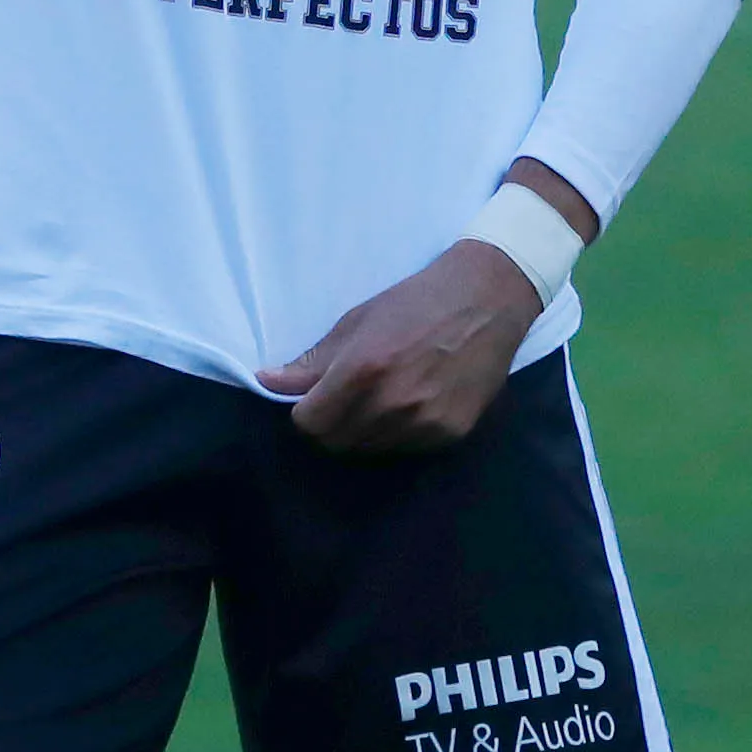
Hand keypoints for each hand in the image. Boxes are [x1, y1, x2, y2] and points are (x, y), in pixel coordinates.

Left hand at [259, 239, 541, 453]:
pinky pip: (405, 449)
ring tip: (377, 399)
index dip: (304, 413)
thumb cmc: (413, 302)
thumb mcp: (356, 322)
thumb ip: (312, 362)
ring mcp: (424, 423)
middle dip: (329, 426)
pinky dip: (396, 434)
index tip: (312, 399)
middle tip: (342, 400)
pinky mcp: (450, 434)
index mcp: (363, 370)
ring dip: (362, 432)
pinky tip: (407, 404)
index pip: (309, 423)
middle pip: (336, 443)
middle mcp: (393, 403)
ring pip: (369, 450)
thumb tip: (266, 381)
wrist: (485, 301)